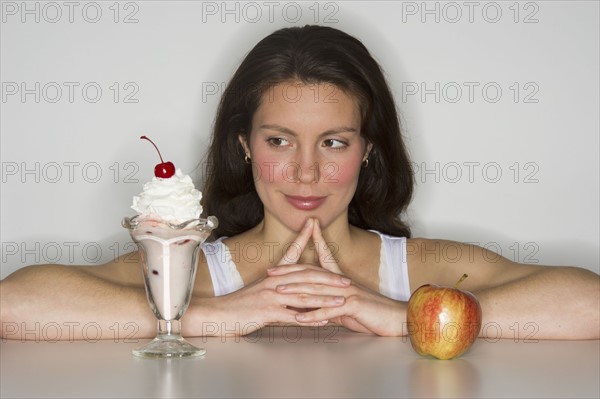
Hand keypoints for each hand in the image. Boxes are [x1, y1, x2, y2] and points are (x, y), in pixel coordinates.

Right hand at [200, 219, 350, 335]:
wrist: (218, 314)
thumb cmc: (239, 304)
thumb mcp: (258, 289)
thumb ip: (276, 286)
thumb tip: (292, 286)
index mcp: (272, 275)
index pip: (290, 253)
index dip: (303, 239)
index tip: (314, 225)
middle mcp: (273, 282)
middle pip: (305, 277)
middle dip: (328, 279)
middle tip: (346, 280)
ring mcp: (270, 296)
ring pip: (303, 296)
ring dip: (324, 299)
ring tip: (341, 301)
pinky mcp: (268, 312)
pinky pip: (293, 316)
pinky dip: (310, 319)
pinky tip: (323, 321)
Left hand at [269, 219, 405, 335]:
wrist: (397, 318)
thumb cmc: (371, 313)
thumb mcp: (346, 307)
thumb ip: (328, 305)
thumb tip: (310, 308)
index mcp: (340, 280)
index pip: (317, 265)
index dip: (297, 262)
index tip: (282, 258)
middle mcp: (342, 282)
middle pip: (311, 274)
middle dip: (289, 273)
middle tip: (270, 273)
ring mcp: (348, 292)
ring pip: (317, 290)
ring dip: (296, 291)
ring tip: (278, 292)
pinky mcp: (354, 305)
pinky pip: (330, 310)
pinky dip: (314, 315)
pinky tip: (300, 319)